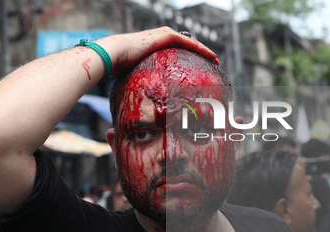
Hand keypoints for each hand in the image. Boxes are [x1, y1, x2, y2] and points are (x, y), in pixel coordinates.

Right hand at [97, 27, 218, 75]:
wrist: (114, 55)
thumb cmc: (119, 68)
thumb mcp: (135, 75)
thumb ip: (142, 82)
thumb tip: (142, 99)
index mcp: (155, 47)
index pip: (177, 51)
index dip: (189, 58)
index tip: (198, 68)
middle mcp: (161, 38)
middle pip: (186, 45)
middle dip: (200, 54)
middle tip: (212, 63)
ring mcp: (164, 35)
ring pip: (190, 43)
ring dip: (204, 51)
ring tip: (215, 60)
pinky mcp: (166, 36)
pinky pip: (189, 43)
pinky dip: (201, 49)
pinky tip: (211, 56)